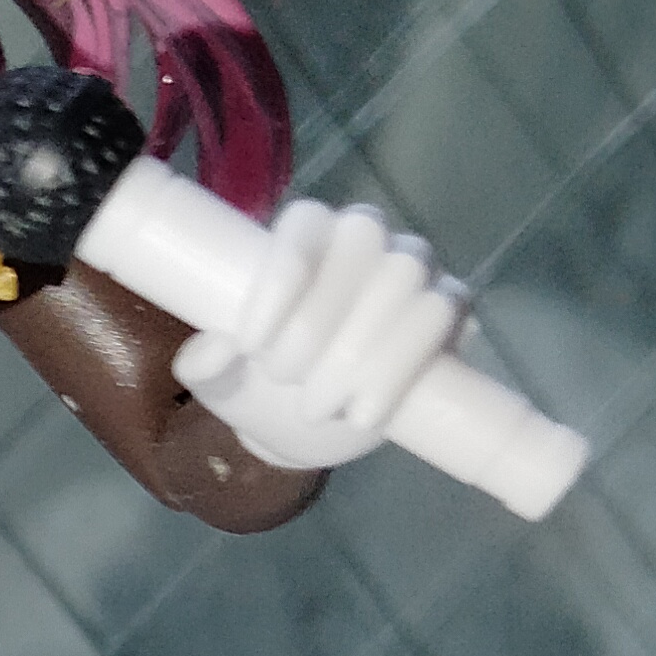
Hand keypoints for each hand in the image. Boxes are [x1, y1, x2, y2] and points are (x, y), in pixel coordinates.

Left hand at [171, 199, 468, 472]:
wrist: (314, 433)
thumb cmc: (261, 387)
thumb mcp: (221, 383)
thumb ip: (205, 366)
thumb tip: (210, 349)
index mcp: (307, 234)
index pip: (305, 223)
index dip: (280, 277)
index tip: (249, 345)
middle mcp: (365, 237)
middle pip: (362, 240)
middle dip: (317, 319)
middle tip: (282, 379)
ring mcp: (414, 270)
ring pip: (406, 276)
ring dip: (359, 349)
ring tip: (318, 407)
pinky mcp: (450, 310)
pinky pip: (443, 313)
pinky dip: (399, 368)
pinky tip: (363, 414)